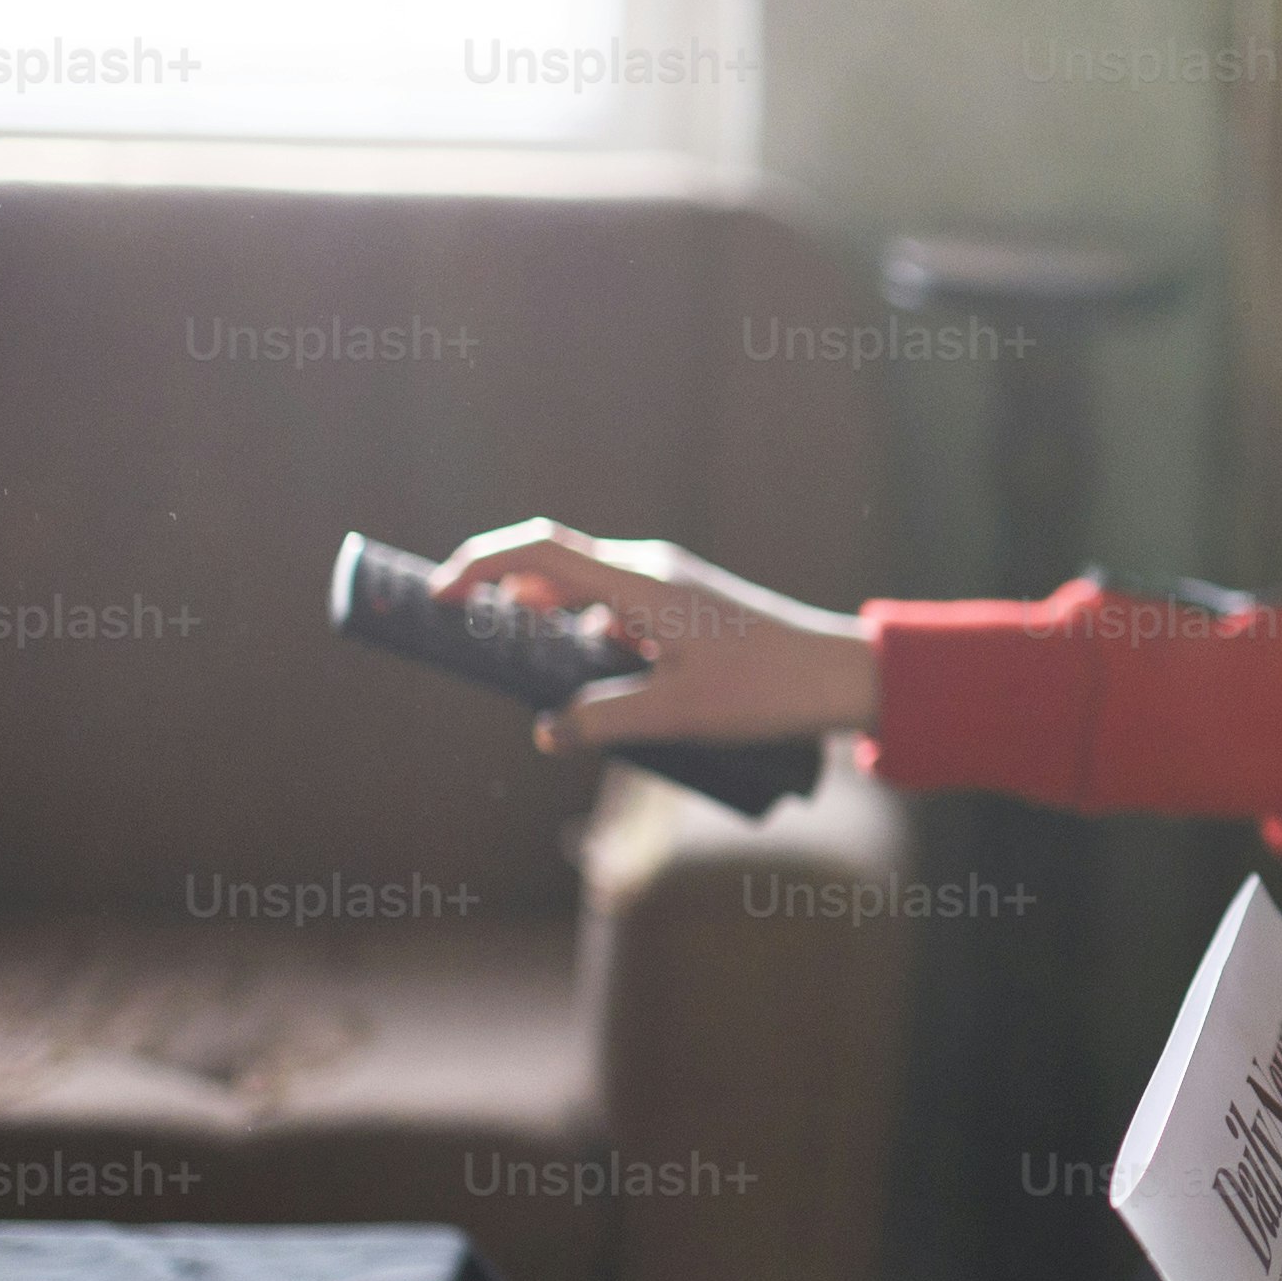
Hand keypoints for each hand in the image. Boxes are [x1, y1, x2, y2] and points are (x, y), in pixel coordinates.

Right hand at [438, 522, 878, 751]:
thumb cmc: (767, 688)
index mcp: (640, 583)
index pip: (538, 551)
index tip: (439, 596)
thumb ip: (604, 721)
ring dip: (549, 627)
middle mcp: (649, 572)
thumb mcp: (678, 714)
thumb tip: (545, 730)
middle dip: (502, 596)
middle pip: (552, 566)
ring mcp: (668, 588)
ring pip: (583, 594)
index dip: (479, 564)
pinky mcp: (683, 610)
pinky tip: (596, 692)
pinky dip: (588, 642)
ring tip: (528, 679)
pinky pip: (616, 616)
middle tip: (465, 638)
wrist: (842, 675)